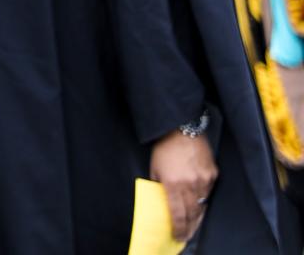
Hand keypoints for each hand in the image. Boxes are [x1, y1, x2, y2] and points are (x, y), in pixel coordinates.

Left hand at [151, 126, 216, 240]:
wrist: (182, 130)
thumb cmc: (164, 149)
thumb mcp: (155, 169)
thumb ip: (159, 187)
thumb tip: (163, 202)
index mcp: (173, 184)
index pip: (177, 213)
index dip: (178, 228)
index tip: (178, 237)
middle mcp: (190, 184)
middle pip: (192, 213)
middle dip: (189, 227)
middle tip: (186, 236)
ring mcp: (204, 180)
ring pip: (202, 205)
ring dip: (197, 217)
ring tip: (193, 226)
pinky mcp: (213, 174)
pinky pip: (208, 193)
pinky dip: (203, 201)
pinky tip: (200, 207)